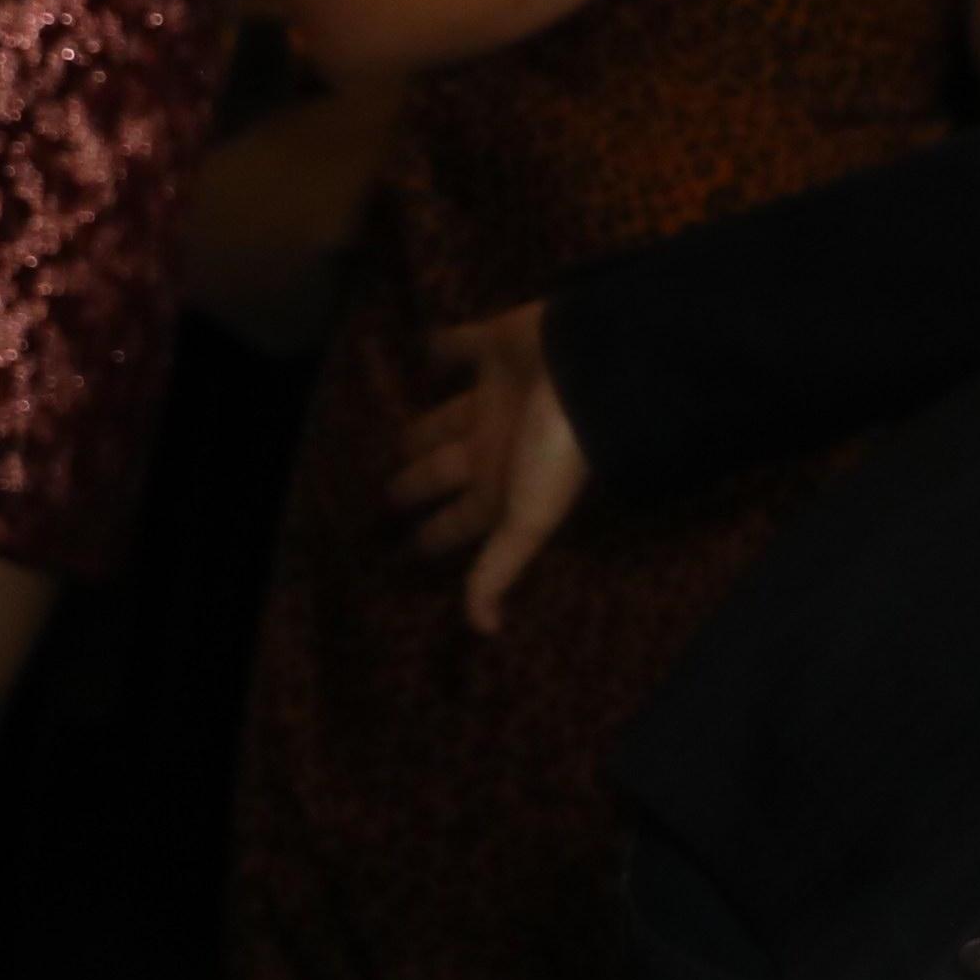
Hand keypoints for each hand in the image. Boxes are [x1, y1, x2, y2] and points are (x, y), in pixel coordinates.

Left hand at [385, 302, 588, 630]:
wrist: (592, 368)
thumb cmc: (558, 448)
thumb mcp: (528, 519)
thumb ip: (500, 568)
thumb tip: (485, 633)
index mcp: (497, 486)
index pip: (454, 521)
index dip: (430, 537)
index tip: (404, 550)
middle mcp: (493, 445)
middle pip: (441, 470)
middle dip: (416, 483)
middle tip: (386, 494)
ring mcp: (494, 398)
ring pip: (445, 418)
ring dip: (422, 427)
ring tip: (396, 433)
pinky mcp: (497, 348)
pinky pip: (459, 346)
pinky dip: (443, 347)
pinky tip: (425, 348)